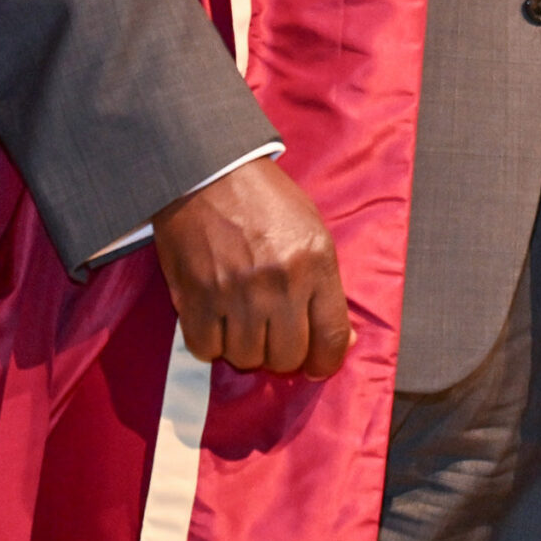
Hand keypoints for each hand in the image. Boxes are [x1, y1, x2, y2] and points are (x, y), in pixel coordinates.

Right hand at [154, 157, 351, 378]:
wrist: (208, 175)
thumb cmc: (266, 201)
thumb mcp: (313, 231)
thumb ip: (328, 286)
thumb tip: (344, 339)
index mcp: (315, 262)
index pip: (331, 336)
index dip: (327, 361)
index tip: (318, 365)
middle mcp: (279, 283)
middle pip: (287, 357)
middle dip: (283, 352)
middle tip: (273, 330)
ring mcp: (236, 294)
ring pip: (247, 359)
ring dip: (246, 346)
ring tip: (243, 316)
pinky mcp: (196, 300)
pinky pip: (207, 350)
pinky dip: (211, 342)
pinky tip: (216, 316)